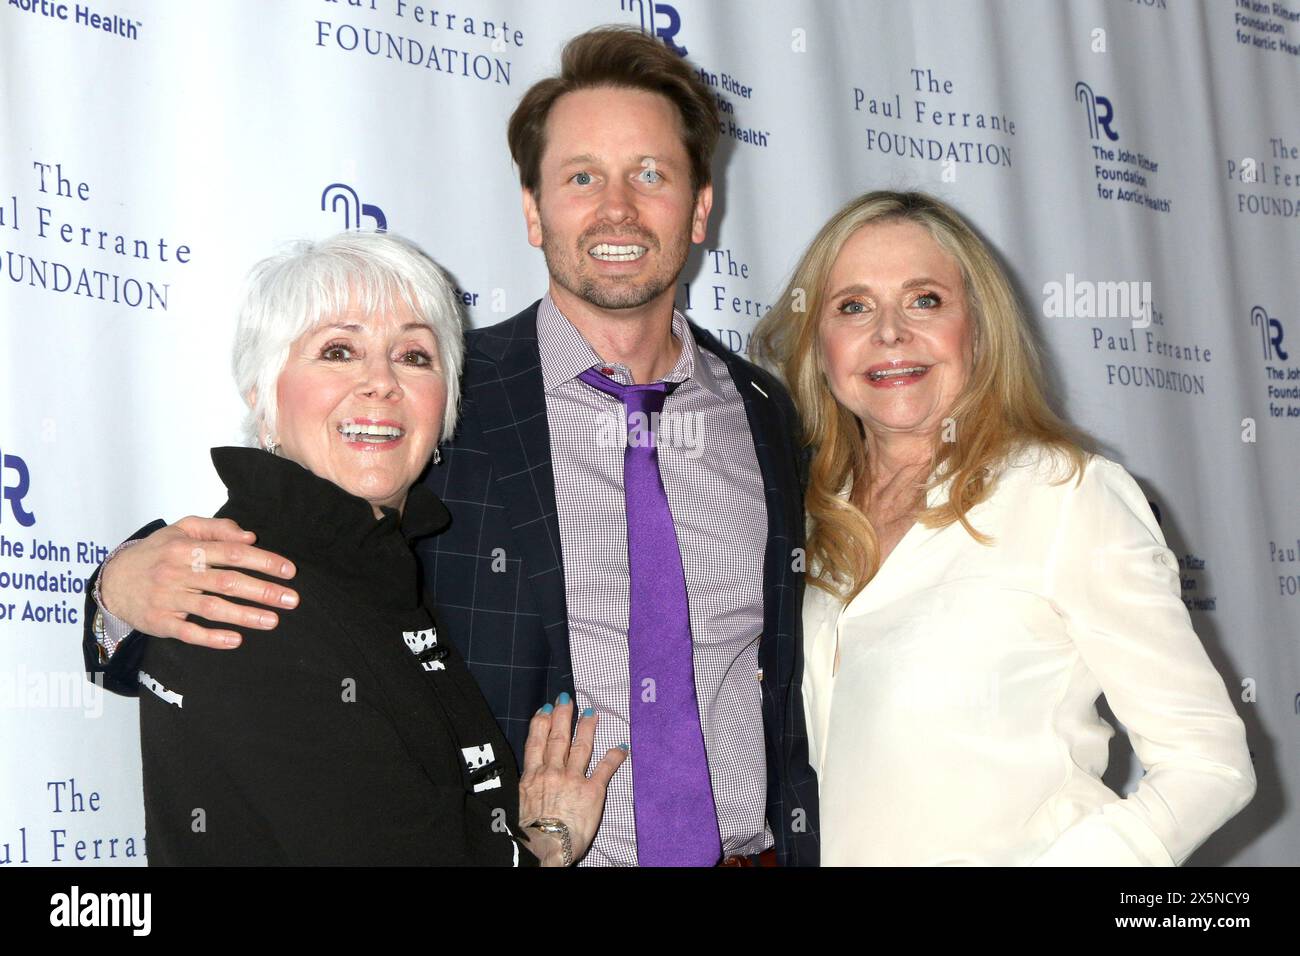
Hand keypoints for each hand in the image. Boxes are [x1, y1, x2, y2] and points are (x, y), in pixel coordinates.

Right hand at [99, 517, 297, 648]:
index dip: (263, 561)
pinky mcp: (160, 622)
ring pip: (211, 608)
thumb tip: (250, 537)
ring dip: (245, 615)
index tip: (289, 571)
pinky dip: (212, 638)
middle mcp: (178, 572)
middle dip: (263, 591)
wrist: (112, 580)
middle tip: (291, 599)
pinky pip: (188, 632)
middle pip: (227, 582)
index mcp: (187, 548)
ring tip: (273, 620)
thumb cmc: (155, 553)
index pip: (232, 553)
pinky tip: (236, 640)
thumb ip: (217, 528)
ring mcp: (168, 599)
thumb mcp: (182, 529)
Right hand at [518, 693, 626, 866]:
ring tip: (591, 713)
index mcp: (532, 777)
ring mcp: (573, 779)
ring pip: (580, 747)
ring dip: (586, 728)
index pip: (535, 743)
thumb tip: (526, 787)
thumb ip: (525, 790)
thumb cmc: (528, 834)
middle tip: (566, 699)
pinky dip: (614, 756)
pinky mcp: (592, 790)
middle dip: (562, 716)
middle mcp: (552, 772)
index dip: (540, 723)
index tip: (544, 709)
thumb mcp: (518, 806)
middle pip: (557, 738)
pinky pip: (605, 769)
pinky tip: (621, 746)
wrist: (544, 846)